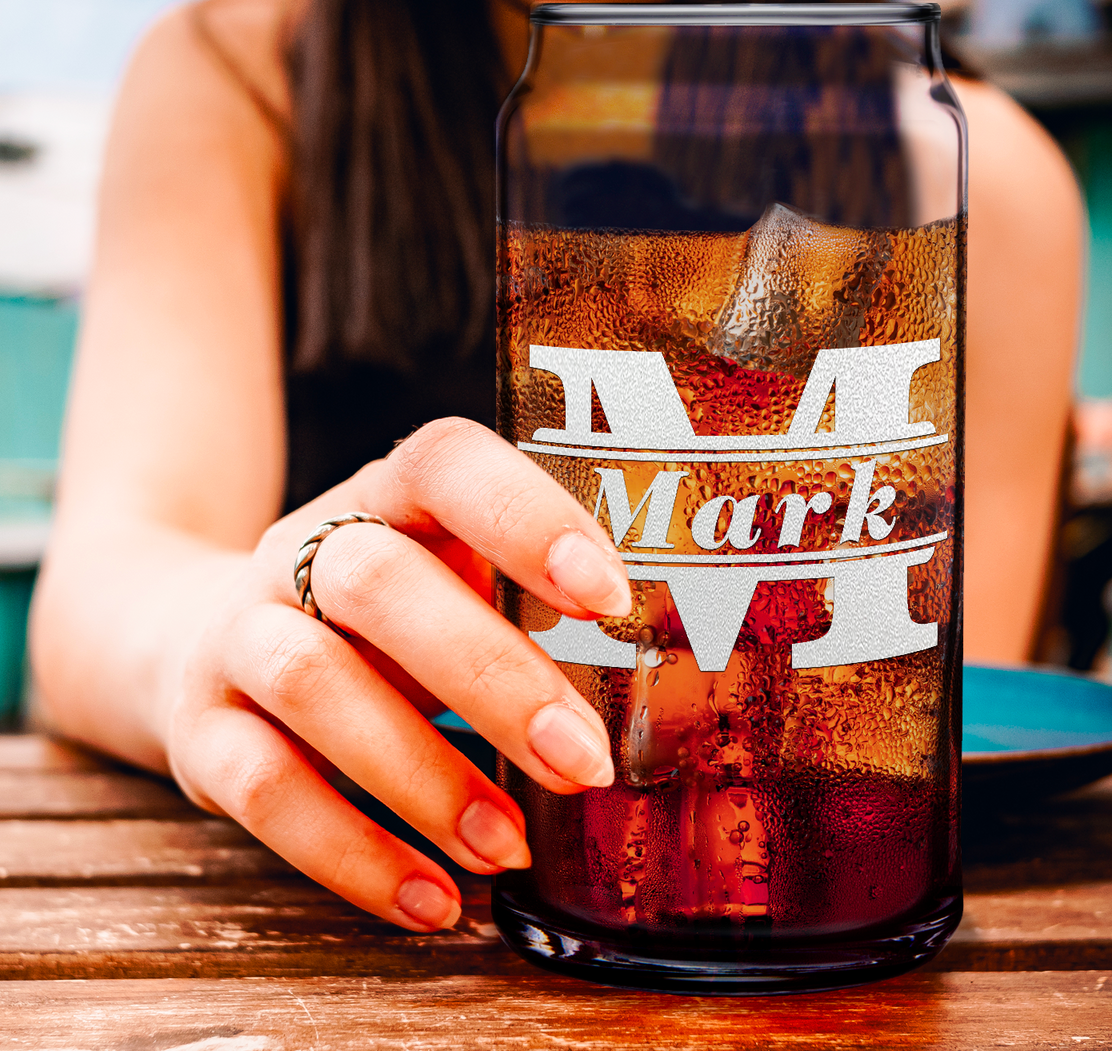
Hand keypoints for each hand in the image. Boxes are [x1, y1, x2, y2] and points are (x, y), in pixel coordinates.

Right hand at [163, 418, 630, 930]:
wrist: (199, 638)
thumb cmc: (378, 617)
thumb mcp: (446, 581)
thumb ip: (526, 609)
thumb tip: (662, 691)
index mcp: (388, 496)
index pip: (447, 463)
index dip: (526, 517)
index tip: (609, 596)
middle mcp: (302, 549)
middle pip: (379, 582)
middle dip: (492, 678)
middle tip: (582, 763)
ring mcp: (239, 633)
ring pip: (315, 682)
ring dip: (423, 777)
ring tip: (507, 845)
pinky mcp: (200, 728)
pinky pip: (262, 789)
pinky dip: (352, 854)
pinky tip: (433, 898)